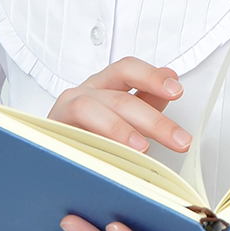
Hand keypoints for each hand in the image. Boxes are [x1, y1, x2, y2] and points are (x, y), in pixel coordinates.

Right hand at [47, 57, 191, 153]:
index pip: (128, 70)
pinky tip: (107, 159)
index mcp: (104, 85)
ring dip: (119, 130)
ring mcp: (64, 111)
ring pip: (91, 111)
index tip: (176, 91)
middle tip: (178, 140)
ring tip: (142, 149)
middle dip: (153, 120)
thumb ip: (147, 98)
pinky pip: (69, 135)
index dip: (152, 77)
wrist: (52, 161)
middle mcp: (84, 93)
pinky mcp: (51, 133)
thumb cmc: (89, 134)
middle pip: (119, 99)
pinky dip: (88, 145)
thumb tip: (171, 77)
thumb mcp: (125, 116)